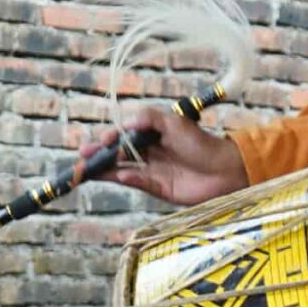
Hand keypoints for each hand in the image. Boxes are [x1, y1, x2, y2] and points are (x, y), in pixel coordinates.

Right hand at [84, 104, 247, 207]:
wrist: (225, 170)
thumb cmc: (201, 144)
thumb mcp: (175, 123)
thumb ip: (150, 118)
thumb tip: (125, 122)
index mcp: (153, 135)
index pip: (125, 134)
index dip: (111, 136)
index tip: (103, 138)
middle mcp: (150, 153)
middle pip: (119, 152)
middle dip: (100, 153)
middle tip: (82, 154)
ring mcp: (152, 171)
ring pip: (122, 168)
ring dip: (105, 168)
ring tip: (87, 167)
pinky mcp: (157, 187)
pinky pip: (136, 182)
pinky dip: (126, 178)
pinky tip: (119, 174)